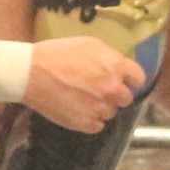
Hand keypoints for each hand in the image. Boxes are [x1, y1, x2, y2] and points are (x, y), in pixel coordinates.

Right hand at [21, 38, 149, 133]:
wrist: (30, 73)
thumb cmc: (58, 53)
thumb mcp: (88, 44)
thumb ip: (110, 56)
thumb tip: (120, 66)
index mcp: (115, 66)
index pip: (139, 78)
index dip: (132, 79)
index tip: (125, 80)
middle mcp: (111, 89)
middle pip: (127, 98)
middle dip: (117, 94)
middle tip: (101, 89)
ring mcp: (99, 108)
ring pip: (111, 112)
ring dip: (102, 107)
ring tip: (84, 98)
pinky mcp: (85, 123)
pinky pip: (98, 126)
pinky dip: (91, 120)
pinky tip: (79, 109)